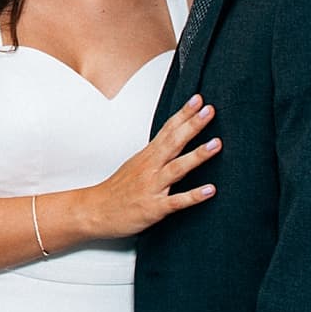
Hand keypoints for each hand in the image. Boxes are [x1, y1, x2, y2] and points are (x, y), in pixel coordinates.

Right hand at [80, 93, 220, 238]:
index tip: (198, 100)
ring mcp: (152, 187)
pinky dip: (193, 196)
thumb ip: (156, 154)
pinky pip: (176, 201)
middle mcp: (150, 168)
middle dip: (192, 126)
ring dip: (197, 155)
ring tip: (216, 144)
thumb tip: (175, 142)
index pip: (167, 130)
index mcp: (147, 157)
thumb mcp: (136, 165)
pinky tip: (210, 190)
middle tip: (209, 110)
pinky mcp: (154, 208)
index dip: (183, 114)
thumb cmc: (117, 191)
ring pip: (177, 168)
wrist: (94, 211)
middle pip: (173, 142)